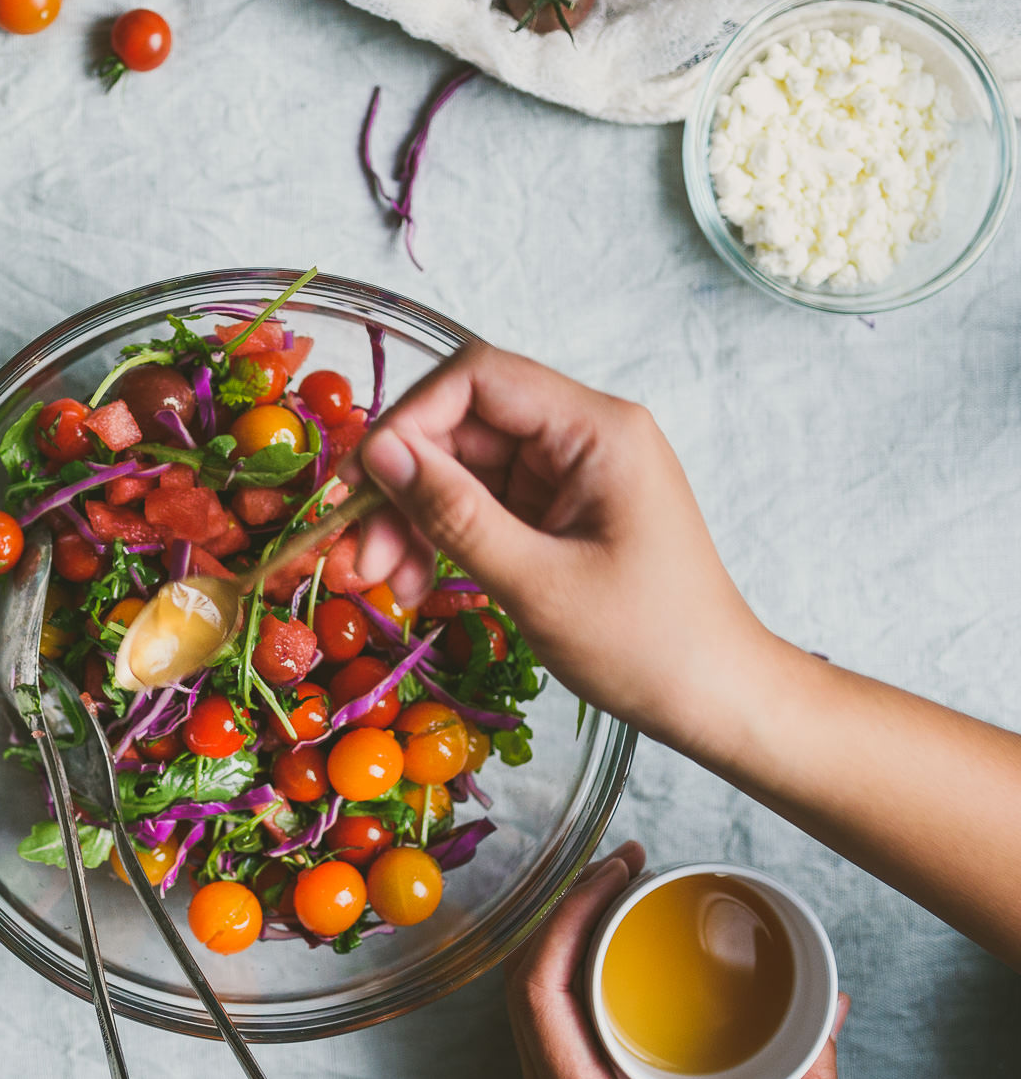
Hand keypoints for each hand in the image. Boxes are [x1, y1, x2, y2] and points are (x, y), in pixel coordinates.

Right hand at [347, 343, 773, 752]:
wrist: (715, 699)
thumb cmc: (646, 645)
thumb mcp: (537, 582)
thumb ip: (454, 513)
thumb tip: (380, 455)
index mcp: (597, 431)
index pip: (479, 378)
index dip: (410, 420)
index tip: (364, 481)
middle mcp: (583, 437)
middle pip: (462, 428)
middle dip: (403, 487)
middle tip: (362, 556)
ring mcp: (571, 476)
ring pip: (462, 471)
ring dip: (414, 520)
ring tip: (386, 583)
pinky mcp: (560, 513)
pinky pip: (482, 507)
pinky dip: (443, 540)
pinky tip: (417, 584)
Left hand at [505, 841, 850, 1078]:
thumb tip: (832, 1014)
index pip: (537, 991)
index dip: (564, 919)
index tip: (609, 872)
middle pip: (522, 982)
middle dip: (565, 911)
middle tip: (621, 863)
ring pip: (528, 1002)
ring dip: (562, 940)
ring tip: (614, 892)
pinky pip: (548, 1026)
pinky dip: (569, 977)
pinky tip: (609, 955)